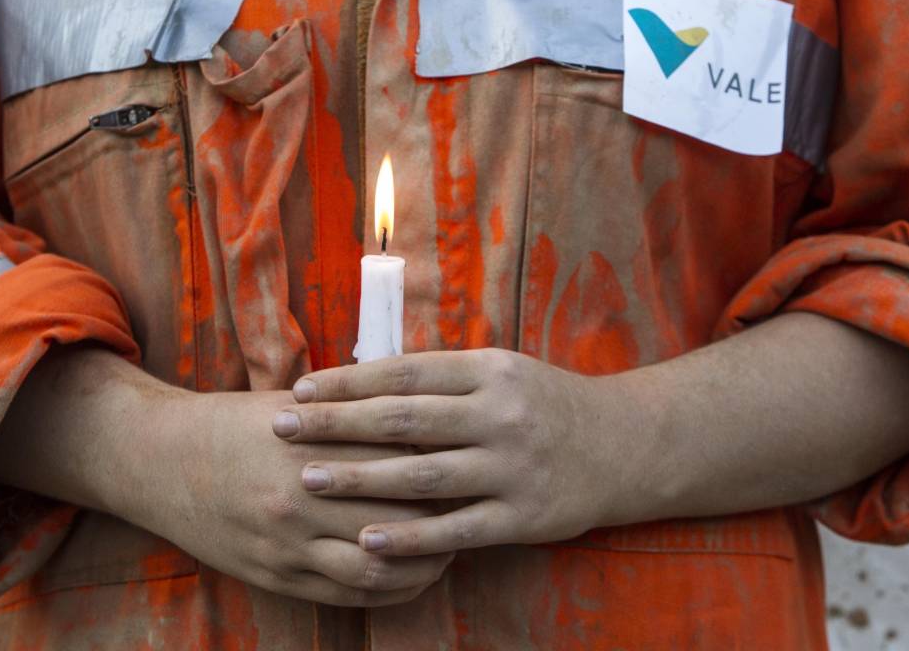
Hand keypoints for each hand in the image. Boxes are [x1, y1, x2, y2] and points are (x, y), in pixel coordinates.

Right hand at [120, 388, 454, 606]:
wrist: (163, 460)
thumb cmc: (238, 424)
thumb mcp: (296, 406)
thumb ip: (355, 413)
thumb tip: (424, 414)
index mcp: (313, 443)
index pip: (401, 460)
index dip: (444, 464)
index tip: (470, 461)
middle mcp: (303, 496)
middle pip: (399, 516)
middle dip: (444, 517)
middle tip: (473, 508)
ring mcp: (288, 542)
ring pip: (379, 566)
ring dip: (425, 562)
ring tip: (450, 548)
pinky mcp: (277, 574)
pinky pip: (348, 595)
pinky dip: (390, 589)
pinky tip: (412, 576)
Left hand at [271, 350, 650, 556]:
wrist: (626, 445)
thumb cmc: (545, 403)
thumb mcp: (501, 370)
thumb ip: (442, 376)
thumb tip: (364, 375)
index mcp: (489, 370)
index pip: (404, 372)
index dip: (347, 382)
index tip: (300, 390)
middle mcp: (498, 414)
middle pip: (402, 419)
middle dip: (336, 424)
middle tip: (281, 428)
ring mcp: (511, 466)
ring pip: (422, 475)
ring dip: (359, 478)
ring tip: (307, 481)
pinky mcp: (524, 515)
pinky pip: (456, 529)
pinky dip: (409, 536)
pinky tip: (366, 538)